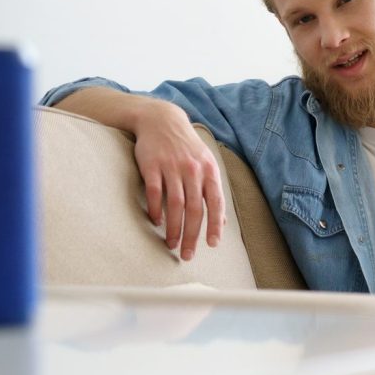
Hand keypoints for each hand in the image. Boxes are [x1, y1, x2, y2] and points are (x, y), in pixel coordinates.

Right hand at [131, 100, 225, 259]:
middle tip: (187, 254)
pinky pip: (155, 192)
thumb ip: (213, 192)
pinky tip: (156, 222)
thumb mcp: (205, 165)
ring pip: (175, 204)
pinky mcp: (152, 165)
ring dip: (173, 227)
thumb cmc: (187, 148)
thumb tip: (222, 223)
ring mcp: (172, 166)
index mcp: (209, 170)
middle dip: (192, 235)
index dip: (214, 225)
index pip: (215, 202)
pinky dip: (156, 209)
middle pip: (194, 208)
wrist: (162, 120)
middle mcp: (192, 169)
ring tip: (171, 243)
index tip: (212, 244)